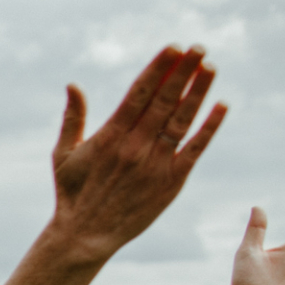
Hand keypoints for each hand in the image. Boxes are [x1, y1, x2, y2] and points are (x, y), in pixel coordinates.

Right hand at [45, 45, 227, 262]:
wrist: (84, 236)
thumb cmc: (72, 194)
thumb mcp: (63, 154)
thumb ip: (73, 118)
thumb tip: (73, 85)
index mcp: (109, 136)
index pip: (139, 93)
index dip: (158, 68)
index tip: (173, 48)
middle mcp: (134, 146)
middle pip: (164, 100)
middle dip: (182, 71)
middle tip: (198, 47)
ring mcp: (154, 164)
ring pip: (181, 119)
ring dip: (198, 91)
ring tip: (210, 66)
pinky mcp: (171, 182)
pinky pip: (194, 149)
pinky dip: (209, 127)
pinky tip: (221, 105)